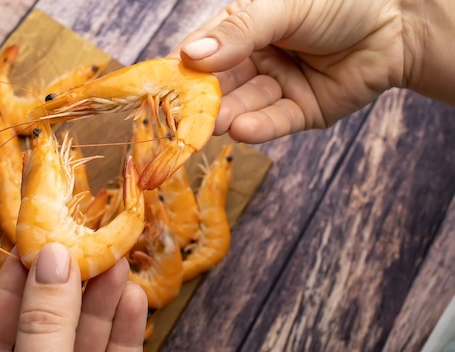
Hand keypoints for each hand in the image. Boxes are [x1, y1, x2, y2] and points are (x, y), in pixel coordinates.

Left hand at [0, 243, 147, 351]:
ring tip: (117, 262)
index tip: (37, 244)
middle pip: (44, 337)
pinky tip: (131, 301)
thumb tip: (53, 259)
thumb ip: (45, 329)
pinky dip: (125, 340)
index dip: (14, 286)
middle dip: (69, 289)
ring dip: (103, 306)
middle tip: (87, 244)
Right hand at [172, 0, 408, 142]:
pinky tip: (241, 129)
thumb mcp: (282, 6)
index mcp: (244, 28)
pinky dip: (259, 126)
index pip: (204, 49)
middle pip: (221, 83)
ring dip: (229, 115)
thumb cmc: (339, 1)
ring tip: (215, 125)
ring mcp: (278, 86)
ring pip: (246, 104)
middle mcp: (256, 58)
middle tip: (185, 117)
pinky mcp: (301, 111)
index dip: (183, 67)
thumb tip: (190, 55)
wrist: (399, 23)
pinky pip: (276, 121)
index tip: (162, 85)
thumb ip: (238, 30)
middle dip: (205, 99)